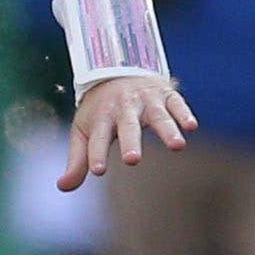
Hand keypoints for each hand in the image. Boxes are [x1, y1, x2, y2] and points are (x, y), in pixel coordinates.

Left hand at [61, 74, 197, 189]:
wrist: (118, 67)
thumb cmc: (100, 109)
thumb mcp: (84, 131)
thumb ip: (77, 160)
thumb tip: (62, 187)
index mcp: (102, 117)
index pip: (98, 138)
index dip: (96, 153)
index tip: (97, 170)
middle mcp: (124, 107)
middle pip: (128, 125)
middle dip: (130, 141)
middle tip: (132, 159)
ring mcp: (147, 99)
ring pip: (158, 115)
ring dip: (167, 129)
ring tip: (177, 146)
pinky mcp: (166, 94)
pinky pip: (176, 103)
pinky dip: (183, 113)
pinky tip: (191, 127)